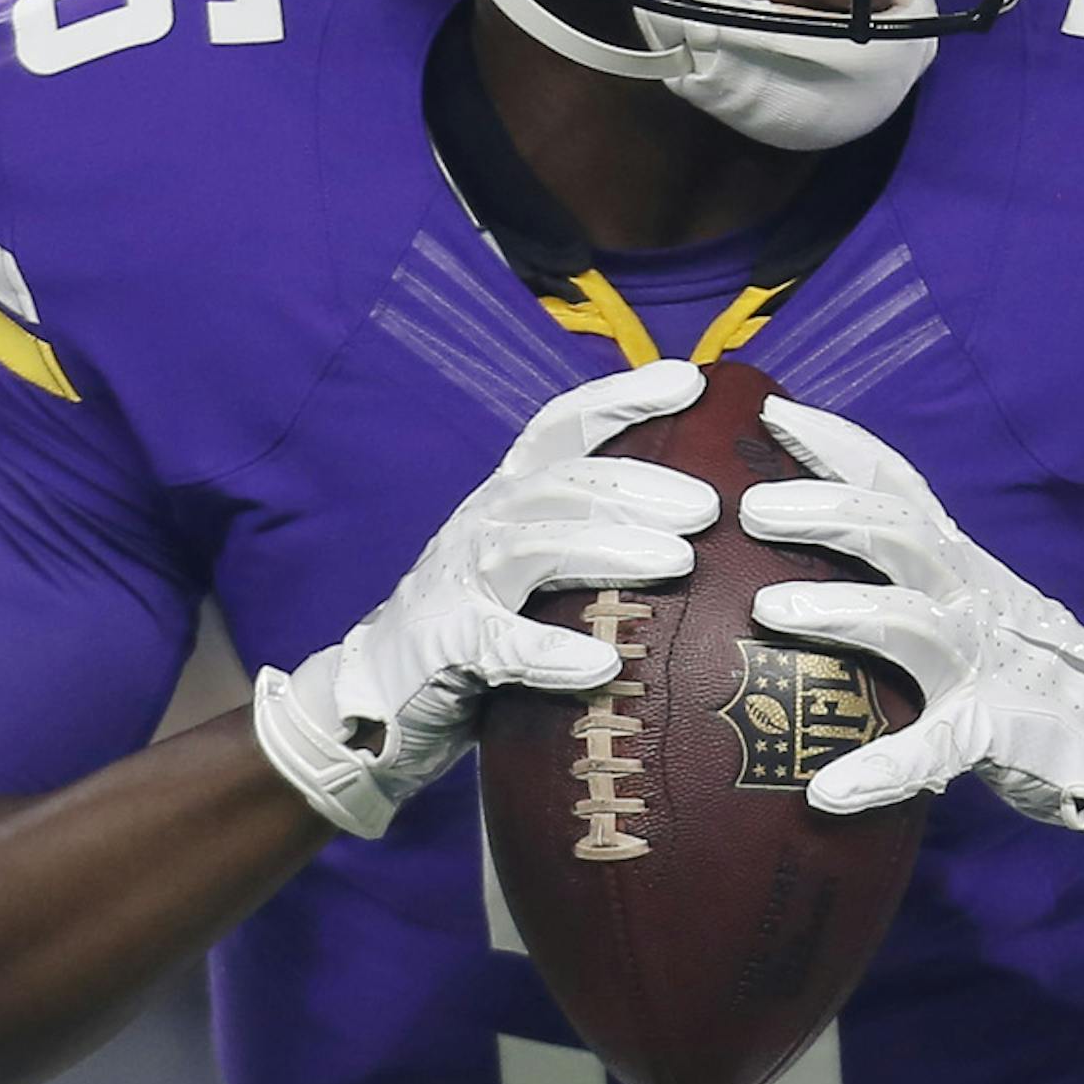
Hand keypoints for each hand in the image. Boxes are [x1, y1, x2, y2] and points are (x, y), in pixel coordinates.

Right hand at [254, 362, 716, 837]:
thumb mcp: (532, 574)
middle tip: (708, 507)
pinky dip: (551, 654)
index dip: (621, 397)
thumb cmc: (478, 635)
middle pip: (563, 486)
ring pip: (536, 548)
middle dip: (639, 488)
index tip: (689, 380)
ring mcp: (458, 583)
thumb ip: (589, 544)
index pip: (562, 429)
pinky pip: (501, 645)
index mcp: (508, 499)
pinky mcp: (444, 647)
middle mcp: (483, 525)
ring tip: (678, 561)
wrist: (375, 704)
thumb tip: (696, 533)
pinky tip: (601, 664)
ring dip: (610, 551)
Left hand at [741, 398, 1083, 848]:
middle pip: (900, 533)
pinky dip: (882, 770)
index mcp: (957, 560)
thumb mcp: (963, 597)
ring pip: (912, 623)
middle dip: (828, 510)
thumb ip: (901, 569)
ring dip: (842, 611)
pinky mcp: (997, 732)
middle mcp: (971, 595)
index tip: (773, 408)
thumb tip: (802, 542)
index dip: (839, 443)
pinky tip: (829, 792)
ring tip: (768, 610)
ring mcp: (985, 662)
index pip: (897, 484)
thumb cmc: (1016, 665)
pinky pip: (934, 749)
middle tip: (753, 508)